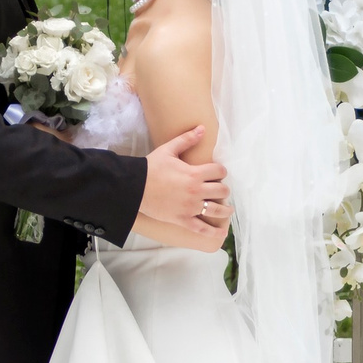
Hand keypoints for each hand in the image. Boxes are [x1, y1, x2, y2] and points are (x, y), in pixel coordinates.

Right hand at [139, 125, 230, 240]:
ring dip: (225, 210)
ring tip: (228, 209)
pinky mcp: (183, 219)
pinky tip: (222, 234)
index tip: (218, 173)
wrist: (135, 187)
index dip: (221, 171)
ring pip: (217, 210)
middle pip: (222, 190)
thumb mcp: (168, 150)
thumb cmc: (151, 167)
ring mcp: (190, 207)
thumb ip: (187, 139)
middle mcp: (196, 191)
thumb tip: (202, 128)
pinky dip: (213, 232)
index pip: (219, 171)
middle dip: (223, 189)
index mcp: (195, 174)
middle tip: (219, 189)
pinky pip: (202, 229)